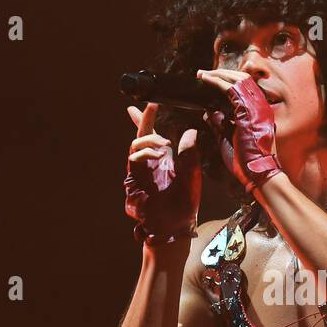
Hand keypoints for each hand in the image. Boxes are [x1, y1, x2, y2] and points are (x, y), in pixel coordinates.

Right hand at [123, 101, 201, 244]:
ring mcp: (142, 168)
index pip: (158, 133)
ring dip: (150, 138)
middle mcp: (152, 161)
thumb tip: (189, 131)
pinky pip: (134, 157)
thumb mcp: (192, 174)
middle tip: (149, 105)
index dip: (154, 118)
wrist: (174, 225)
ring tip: (164, 144)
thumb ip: (190, 153)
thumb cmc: (184, 203)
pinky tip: (158, 154)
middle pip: (143, 133)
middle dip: (143, 118)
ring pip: (138, 143)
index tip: (155, 102)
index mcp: (167, 158)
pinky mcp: (135, 176)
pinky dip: (145, 151)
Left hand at [195, 69, 282, 193]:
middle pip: (241, 79)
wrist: (258, 174)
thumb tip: (208, 112)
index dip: (226, 81)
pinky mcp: (249, 111)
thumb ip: (219, 124)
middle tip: (203, 74)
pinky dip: (218, 82)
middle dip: (221, 74)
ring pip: (237, 79)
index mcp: (258, 113)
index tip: (209, 80)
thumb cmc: (246, 162)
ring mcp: (257, 107)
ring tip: (203, 74)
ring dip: (218, 75)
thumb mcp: (228, 139)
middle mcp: (260, 106)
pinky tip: (206, 80)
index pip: (243, 89)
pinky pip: (231, 89)